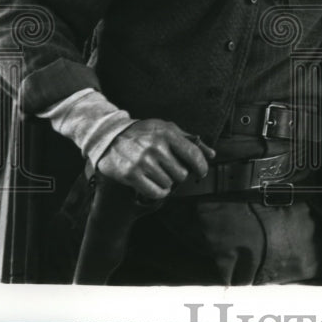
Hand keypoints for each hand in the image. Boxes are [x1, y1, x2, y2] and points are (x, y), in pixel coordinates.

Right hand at [96, 119, 215, 199]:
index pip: (193, 154)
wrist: (109, 137)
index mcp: (167, 133)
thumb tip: (211, 154)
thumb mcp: (166, 129)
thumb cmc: (142, 133)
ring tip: (155, 172)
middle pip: (182, 174)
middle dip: (177, 174)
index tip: (201, 172)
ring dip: (165, 182)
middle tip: (167, 168)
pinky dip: (157, 192)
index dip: (201, 166)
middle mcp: (156, 147)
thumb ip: (190, 141)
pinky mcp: (131, 175)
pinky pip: (156, 192)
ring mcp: (143, 161)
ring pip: (169, 185)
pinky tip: (152, 183)